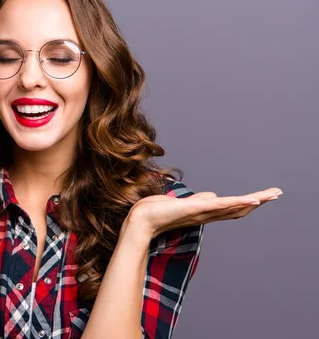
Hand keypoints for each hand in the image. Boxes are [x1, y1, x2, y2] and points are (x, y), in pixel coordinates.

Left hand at [127, 186, 283, 238]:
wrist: (141, 222)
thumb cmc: (156, 212)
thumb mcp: (181, 202)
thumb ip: (198, 200)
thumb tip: (212, 195)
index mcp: (202, 213)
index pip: (229, 209)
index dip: (246, 204)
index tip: (262, 198)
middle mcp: (205, 215)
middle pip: (237, 208)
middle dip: (257, 202)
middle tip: (277, 194)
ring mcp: (202, 213)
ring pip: (233, 206)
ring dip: (253, 201)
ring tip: (271, 195)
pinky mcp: (195, 208)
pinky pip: (220, 205)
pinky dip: (237, 202)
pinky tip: (251, 200)